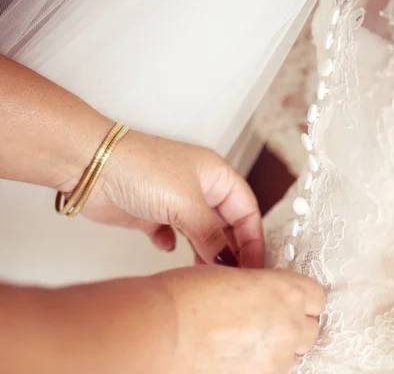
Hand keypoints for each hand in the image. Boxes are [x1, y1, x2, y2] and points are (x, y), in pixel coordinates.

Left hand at [63, 129, 263, 267]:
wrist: (90, 167)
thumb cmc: (140, 168)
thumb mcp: (186, 205)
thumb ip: (211, 235)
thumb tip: (227, 259)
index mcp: (216, 175)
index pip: (246, 210)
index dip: (253, 238)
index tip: (255, 264)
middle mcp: (199, 187)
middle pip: (227, 223)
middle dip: (231, 249)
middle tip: (233, 275)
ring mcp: (176, 200)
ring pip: (202, 232)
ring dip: (205, 251)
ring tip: (206, 272)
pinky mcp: (153, 214)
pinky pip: (173, 234)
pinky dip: (175, 244)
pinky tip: (168, 247)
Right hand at [157, 266, 325, 373]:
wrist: (162, 331)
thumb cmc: (186, 299)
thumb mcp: (233, 277)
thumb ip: (261, 289)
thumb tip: (264, 298)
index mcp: (287, 291)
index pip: (317, 297)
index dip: (301, 299)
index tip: (291, 302)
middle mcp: (289, 325)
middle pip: (310, 329)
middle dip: (293, 326)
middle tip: (267, 323)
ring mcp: (276, 359)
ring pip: (292, 356)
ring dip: (277, 350)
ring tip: (246, 342)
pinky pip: (272, 372)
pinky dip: (260, 366)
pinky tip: (237, 357)